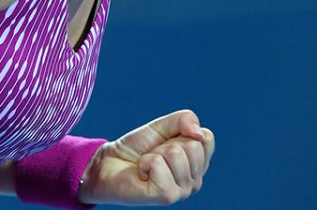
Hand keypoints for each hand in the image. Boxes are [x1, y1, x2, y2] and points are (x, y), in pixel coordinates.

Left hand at [78, 109, 215, 205]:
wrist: (109, 164)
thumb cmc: (138, 148)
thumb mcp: (164, 125)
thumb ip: (186, 119)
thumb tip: (199, 133)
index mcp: (199, 163)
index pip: (207, 138)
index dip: (183, 132)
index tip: (167, 142)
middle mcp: (195, 179)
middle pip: (193, 145)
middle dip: (168, 143)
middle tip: (154, 155)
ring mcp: (183, 190)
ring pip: (176, 153)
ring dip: (155, 154)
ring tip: (148, 164)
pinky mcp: (167, 196)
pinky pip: (159, 164)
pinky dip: (146, 162)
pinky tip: (142, 173)